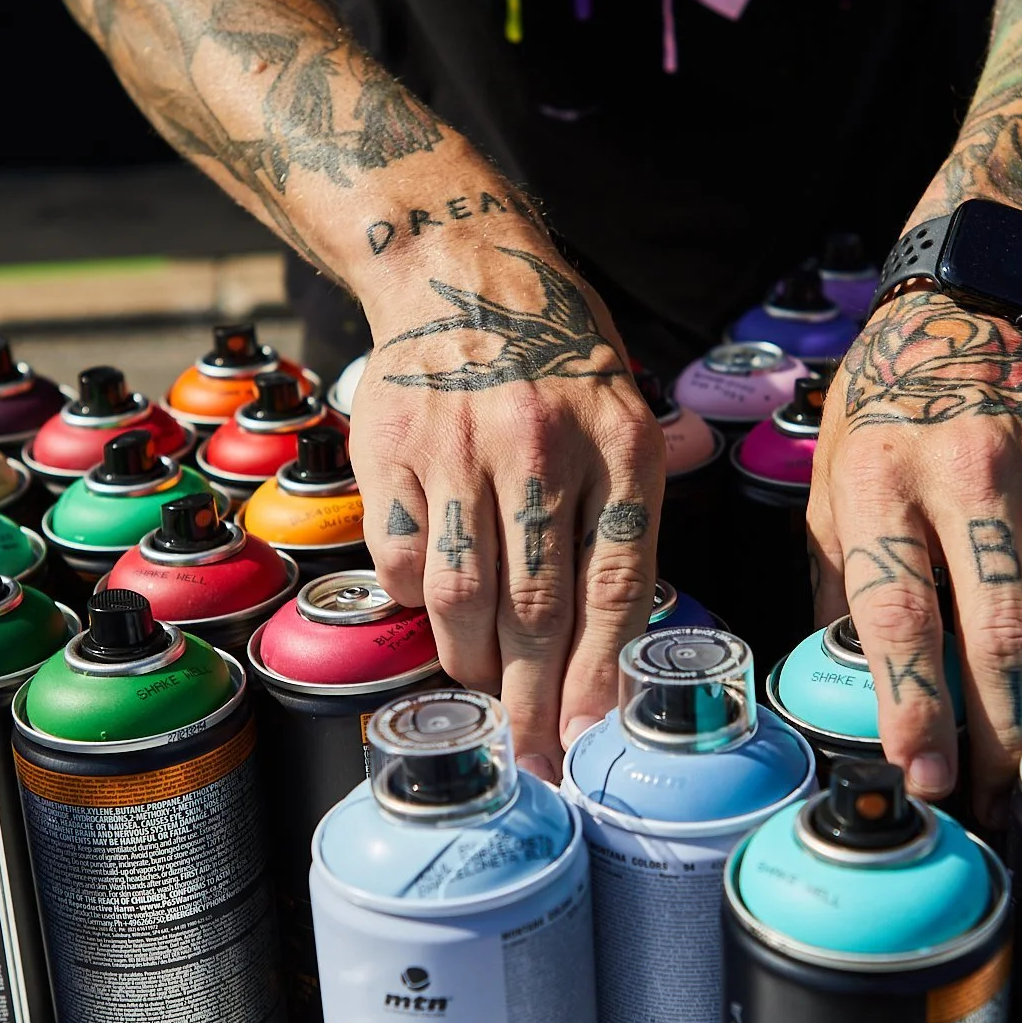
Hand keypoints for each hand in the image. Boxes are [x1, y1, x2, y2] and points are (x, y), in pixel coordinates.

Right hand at [349, 240, 665, 778]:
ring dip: (472, 664)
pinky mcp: (392, 452)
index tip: (587, 738)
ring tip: (485, 685)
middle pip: (536, 610)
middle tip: (531, 753)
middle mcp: (541, 448)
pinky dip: (416, 601)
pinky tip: (435, 601)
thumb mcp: (624, 413)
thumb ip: (630, 513)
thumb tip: (619, 642)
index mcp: (619, 445)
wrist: (458, 269)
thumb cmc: (555, 356)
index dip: (598, 678)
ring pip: (461, 600)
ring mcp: (459, 451)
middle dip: (533, 701)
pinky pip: (402, 563)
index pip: (614, 589)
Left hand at [807, 287, 1021, 827]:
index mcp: (882, 478)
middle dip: (999, 736)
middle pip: (1001, 636)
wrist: (974, 306)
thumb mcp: (830, 488)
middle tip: (992, 792)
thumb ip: (843, 588)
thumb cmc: (887, 415)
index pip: (901, 615)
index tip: (926, 777)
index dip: (915, 709)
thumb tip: (856, 696)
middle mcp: (973, 470)